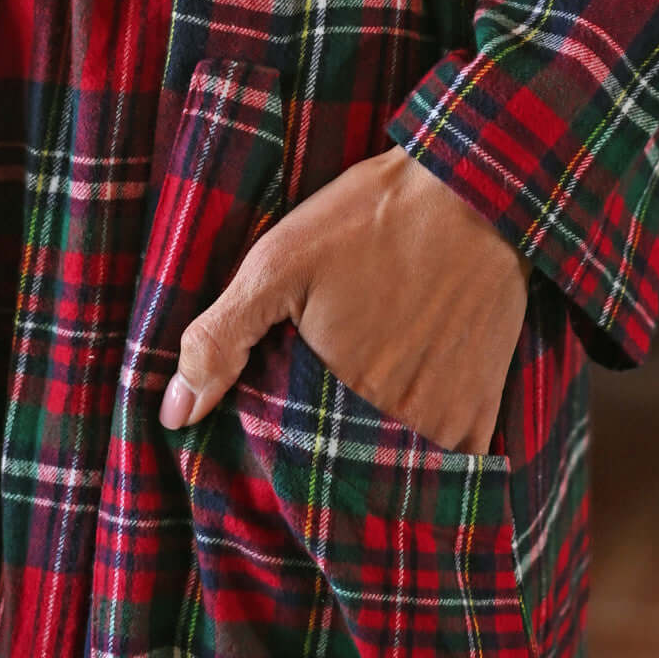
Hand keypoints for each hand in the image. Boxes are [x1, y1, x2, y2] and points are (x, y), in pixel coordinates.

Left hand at [158, 143, 531, 455]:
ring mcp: (446, 422)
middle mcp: (396, 425)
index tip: (278, 422)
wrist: (476, 188)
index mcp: (336, 398)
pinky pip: (454, 462)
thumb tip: (175, 414)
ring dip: (376, 454)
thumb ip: (220, 340)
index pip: (293, 461)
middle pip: (347, 469)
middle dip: (328, 455)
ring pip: (395, 467)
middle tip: (323, 407)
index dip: (280, 450)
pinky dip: (428, 450)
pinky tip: (411, 409)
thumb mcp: (277, 265)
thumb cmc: (371, 220)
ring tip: (365, 406)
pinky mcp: (482, 408)